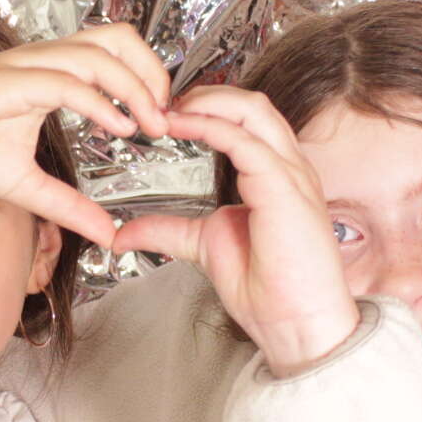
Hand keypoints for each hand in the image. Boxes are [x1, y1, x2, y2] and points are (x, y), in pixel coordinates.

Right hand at [0, 26, 172, 248]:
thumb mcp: (23, 186)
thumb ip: (67, 206)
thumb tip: (107, 234)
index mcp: (47, 75)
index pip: (113, 53)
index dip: (148, 80)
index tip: (164, 123)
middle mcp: (39, 63)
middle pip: (115, 36)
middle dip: (152, 71)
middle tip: (168, 118)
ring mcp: (20, 68)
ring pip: (94, 52)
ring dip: (133, 86)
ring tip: (150, 124)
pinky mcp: (2, 83)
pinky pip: (61, 80)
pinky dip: (98, 100)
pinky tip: (117, 128)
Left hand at [112, 86, 359, 375]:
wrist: (296, 326)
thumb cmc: (271, 292)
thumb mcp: (205, 247)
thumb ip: (168, 230)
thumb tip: (125, 232)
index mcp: (276, 176)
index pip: (247, 121)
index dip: (207, 109)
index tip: (166, 115)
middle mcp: (289, 168)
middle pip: (253, 104)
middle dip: (207, 94)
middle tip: (163, 103)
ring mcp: (292, 176)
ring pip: (254, 111)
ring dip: (208, 103)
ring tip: (170, 110)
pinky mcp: (285, 190)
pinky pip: (247, 143)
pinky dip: (212, 127)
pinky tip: (183, 127)